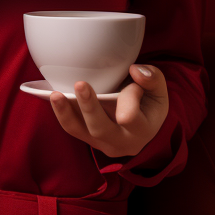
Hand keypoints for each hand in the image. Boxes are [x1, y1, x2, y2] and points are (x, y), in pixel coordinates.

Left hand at [49, 64, 168, 158]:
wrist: (143, 128)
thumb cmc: (150, 105)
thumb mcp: (159, 91)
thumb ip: (153, 78)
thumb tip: (135, 71)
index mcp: (141, 131)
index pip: (130, 116)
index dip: (130, 95)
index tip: (132, 77)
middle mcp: (120, 142)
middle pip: (100, 128)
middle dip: (89, 107)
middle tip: (80, 84)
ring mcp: (101, 143)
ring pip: (79, 131)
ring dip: (65, 112)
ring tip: (55, 94)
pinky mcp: (87, 138)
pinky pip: (72, 128)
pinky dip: (62, 112)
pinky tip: (54, 96)